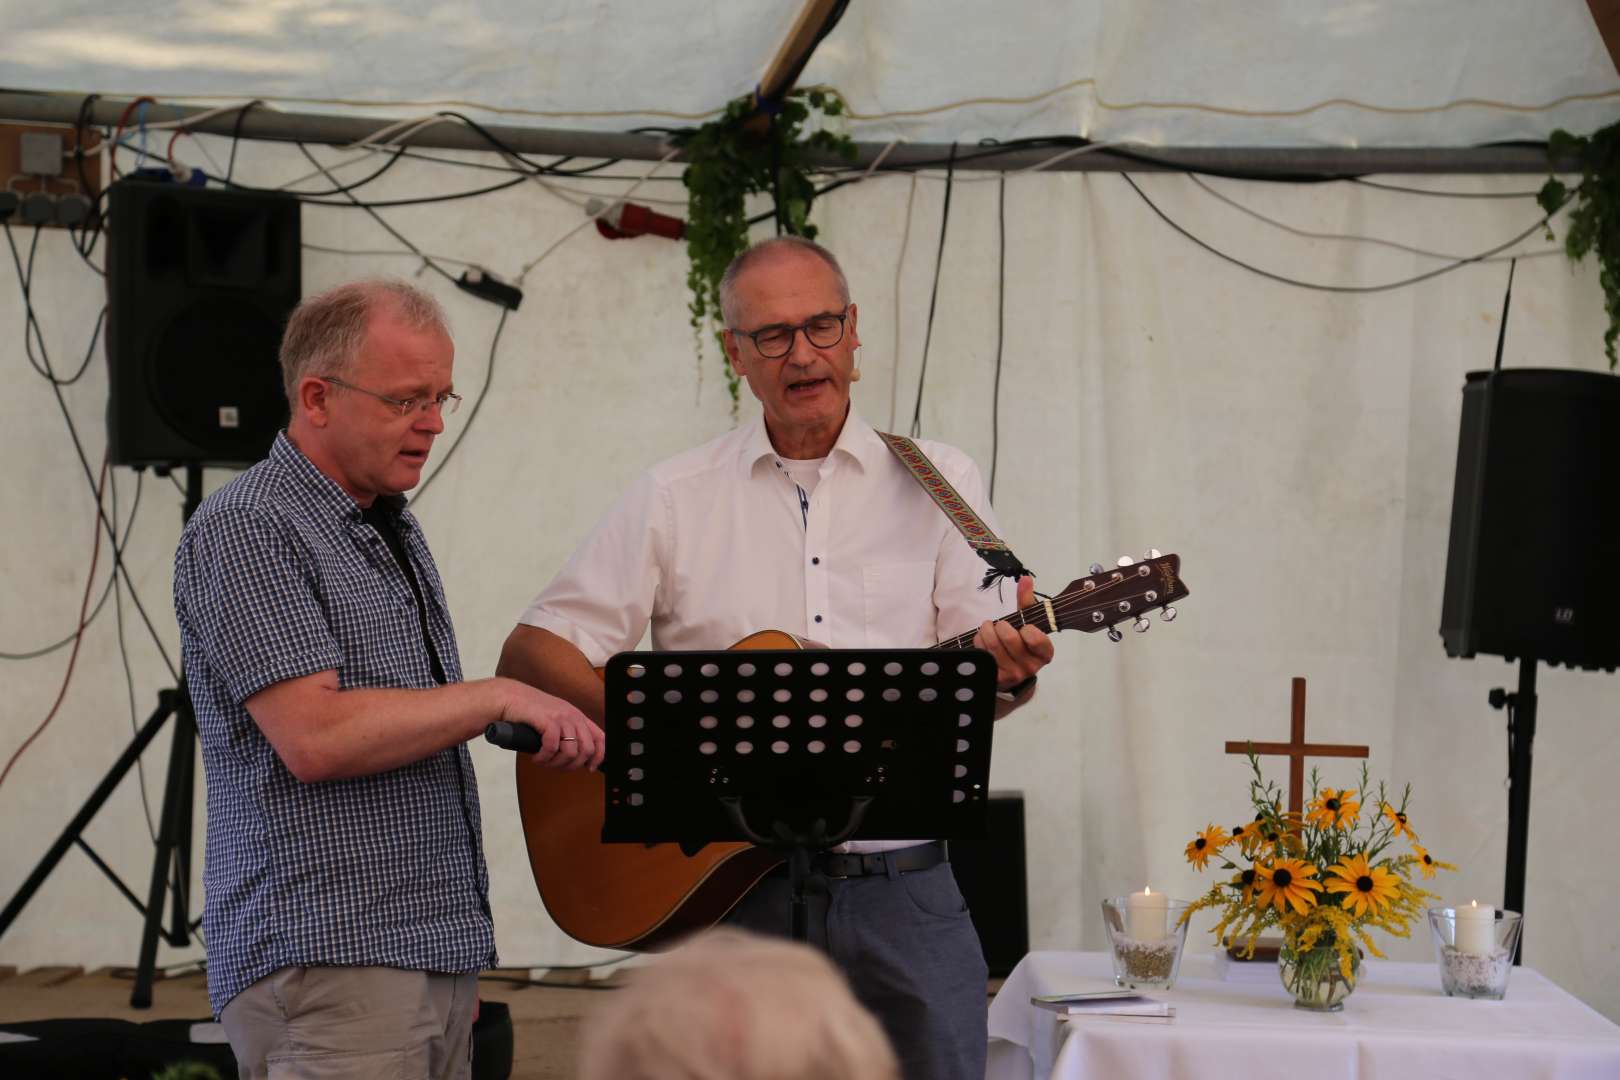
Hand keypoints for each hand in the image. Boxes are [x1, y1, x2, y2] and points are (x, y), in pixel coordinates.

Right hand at [497, 679, 605, 770]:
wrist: (509, 697)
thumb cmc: (528, 712)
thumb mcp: (554, 720)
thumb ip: (566, 732)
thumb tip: (574, 757)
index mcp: (578, 716)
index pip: (601, 738)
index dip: (598, 757)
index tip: (589, 768)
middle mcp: (573, 716)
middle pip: (587, 750)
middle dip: (572, 765)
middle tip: (556, 766)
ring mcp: (561, 717)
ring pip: (571, 752)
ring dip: (556, 763)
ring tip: (544, 761)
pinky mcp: (547, 720)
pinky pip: (553, 748)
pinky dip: (544, 758)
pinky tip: (537, 757)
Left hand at [974, 575, 1054, 689]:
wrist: (1011, 670)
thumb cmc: (1021, 643)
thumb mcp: (1027, 622)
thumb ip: (1027, 601)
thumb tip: (1025, 579)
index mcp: (1044, 654)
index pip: (1034, 637)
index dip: (1026, 628)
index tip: (1024, 627)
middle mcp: (1030, 667)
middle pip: (1009, 637)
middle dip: (1000, 625)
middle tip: (999, 624)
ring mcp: (1012, 675)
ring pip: (992, 644)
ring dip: (986, 630)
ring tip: (988, 628)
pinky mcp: (995, 678)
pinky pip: (982, 654)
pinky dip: (979, 642)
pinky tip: (982, 640)